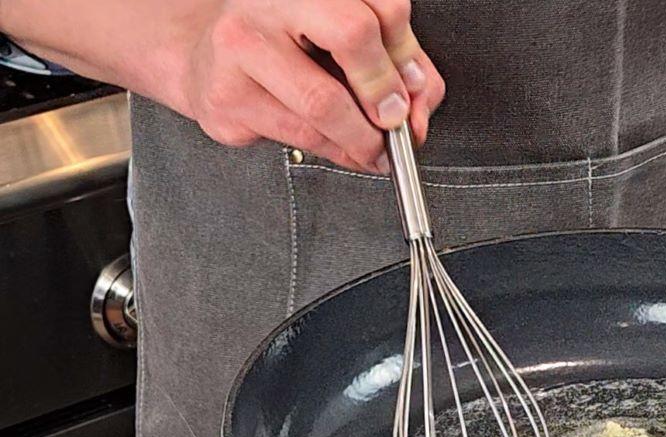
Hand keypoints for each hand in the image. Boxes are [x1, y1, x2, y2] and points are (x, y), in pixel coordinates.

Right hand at [0, 0, 445, 171]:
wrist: (204, 61)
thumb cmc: (287, 47)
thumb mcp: (351, 41)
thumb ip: (398, 66)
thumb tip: (418, 113)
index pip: (378, 8)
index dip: (405, 53)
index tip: (409, 86)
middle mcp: (267, 6)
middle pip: (352, 35)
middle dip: (384, 90)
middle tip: (394, 122)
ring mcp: (239, 51)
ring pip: (324, 104)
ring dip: (364, 139)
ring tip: (374, 148)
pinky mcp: (227, 102)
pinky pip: (300, 137)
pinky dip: (336, 152)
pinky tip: (342, 147)